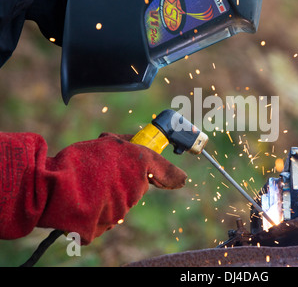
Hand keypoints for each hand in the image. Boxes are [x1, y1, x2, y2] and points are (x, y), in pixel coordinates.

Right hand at [37, 133, 186, 243]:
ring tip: (92, 182)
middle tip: (107, 170)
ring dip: (114, 191)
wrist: (55, 186)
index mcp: (140, 162)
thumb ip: (126, 142)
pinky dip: (102, 205)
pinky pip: (112, 212)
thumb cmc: (80, 160)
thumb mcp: (107, 142)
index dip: (172, 175)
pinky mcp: (113, 221)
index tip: (179, 179)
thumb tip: (136, 140)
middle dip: (128, 178)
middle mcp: (138, 185)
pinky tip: (88, 196)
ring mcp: (126, 205)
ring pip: (126, 198)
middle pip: (141, 184)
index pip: (166, 171)